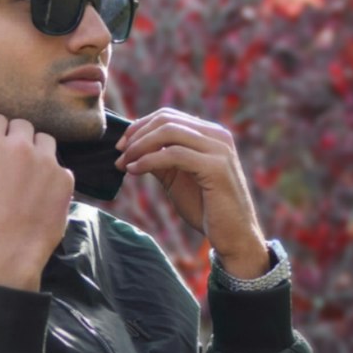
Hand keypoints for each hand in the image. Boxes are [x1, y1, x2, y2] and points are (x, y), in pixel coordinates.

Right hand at [0, 113, 74, 289]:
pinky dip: (53, 177)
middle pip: (23, 125)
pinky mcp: (65, 177)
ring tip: (34, 174)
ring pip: (46, 140)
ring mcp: (45, 160)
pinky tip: (45, 195)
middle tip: (16, 160)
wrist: (8, 252)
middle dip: (18, 139)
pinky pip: (60, 167)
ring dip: (39, 151)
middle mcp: (19, 145)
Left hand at [115, 108, 264, 265]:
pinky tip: (134, 171)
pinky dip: (149, 160)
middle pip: (167, 120)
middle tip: (119, 153)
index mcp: (211, 135)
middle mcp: (218, 136)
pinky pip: (174, 154)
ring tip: (124, 163)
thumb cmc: (206, 209)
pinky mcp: (216, 167)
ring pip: (169, 132)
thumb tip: (132, 147)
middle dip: (137, 135)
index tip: (121, 145)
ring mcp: (219, 149)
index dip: (140, 126)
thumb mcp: (177, 179)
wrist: (233, 236)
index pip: (169, 116)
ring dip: (140, 146)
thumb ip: (160, 160)